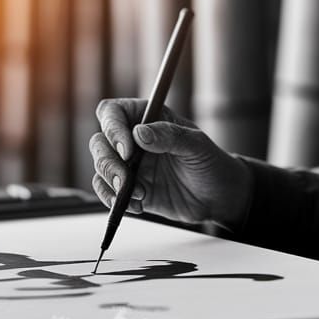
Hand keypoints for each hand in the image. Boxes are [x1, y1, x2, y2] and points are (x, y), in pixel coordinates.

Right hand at [87, 98, 253, 229]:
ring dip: (111, 183)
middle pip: (100, 142)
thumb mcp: (198, 146)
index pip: (113, 112)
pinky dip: (113, 200)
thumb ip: (171, 136)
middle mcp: (134, 140)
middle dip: (108, 162)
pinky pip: (106, 191)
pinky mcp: (130, 189)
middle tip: (126, 180)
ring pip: (100, 167)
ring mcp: (130, 165)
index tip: (128, 150)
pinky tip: (138, 205)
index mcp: (149, 119)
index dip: (112, 128)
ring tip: (138, 195)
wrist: (218, 198)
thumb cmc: (211, 164)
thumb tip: (139, 133)